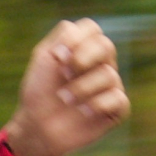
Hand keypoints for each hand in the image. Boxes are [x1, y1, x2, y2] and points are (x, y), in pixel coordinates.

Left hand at [6, 18, 129, 155]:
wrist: (37, 126)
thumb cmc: (39, 92)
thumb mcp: (43, 58)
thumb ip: (62, 38)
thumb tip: (81, 42)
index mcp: (84, 48)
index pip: (93, 29)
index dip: (76, 40)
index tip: (58, 57)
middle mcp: (101, 64)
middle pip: (106, 46)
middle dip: (83, 59)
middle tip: (64, 73)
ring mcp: (111, 86)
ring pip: (109, 75)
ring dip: (81, 88)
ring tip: (65, 100)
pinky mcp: (117, 109)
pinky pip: (118, 99)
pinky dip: (96, 104)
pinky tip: (83, 112)